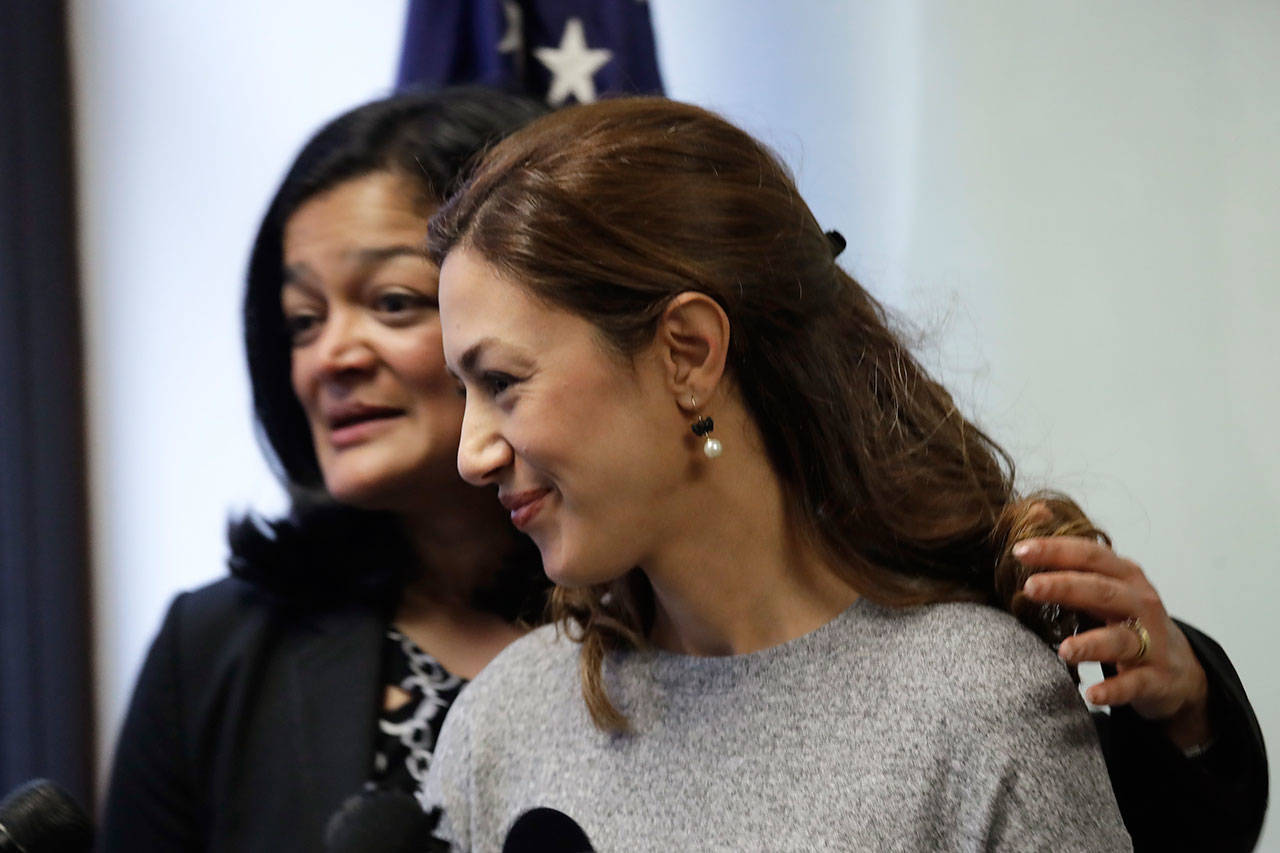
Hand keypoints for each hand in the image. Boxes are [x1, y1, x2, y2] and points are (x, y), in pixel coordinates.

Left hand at [1015, 536, 1211, 750]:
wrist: (1179, 671)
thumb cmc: (1128, 619)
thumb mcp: (1104, 584)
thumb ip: (1070, 555)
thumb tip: (1034, 510)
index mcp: (1125, 576)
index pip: (1090, 556)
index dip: (1056, 550)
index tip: (1019, 551)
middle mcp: (1141, 603)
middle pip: (1102, 591)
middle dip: (1065, 587)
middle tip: (1028, 588)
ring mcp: (1152, 642)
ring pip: (1120, 639)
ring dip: (1091, 644)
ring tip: (1063, 650)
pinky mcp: (1157, 678)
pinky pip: (1134, 684)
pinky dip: (1114, 690)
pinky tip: (1091, 695)